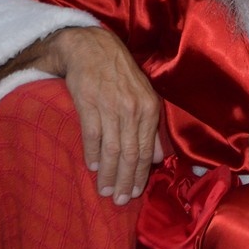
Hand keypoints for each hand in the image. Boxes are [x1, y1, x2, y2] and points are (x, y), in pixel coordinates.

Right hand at [52, 27, 161, 204]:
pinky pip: (92, 135)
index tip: (135, 192)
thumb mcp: (145, 96)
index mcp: (149, 108)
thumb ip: (152, 128)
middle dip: (125, 180)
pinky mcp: (89, 104)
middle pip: (130, 154)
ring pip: (112, 149)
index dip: (140, 174)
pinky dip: (92, 153)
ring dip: (108, 174)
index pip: (146, 150)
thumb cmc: (121, 74)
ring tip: (105, 191)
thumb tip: (160, 157)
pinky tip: (92, 167)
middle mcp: (133, 110)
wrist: (93, 48)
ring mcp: (111, 107)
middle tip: (120, 200)